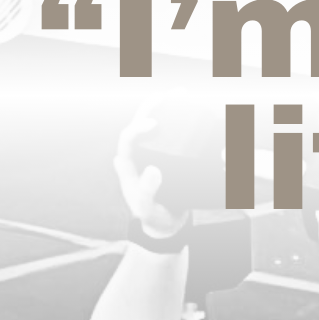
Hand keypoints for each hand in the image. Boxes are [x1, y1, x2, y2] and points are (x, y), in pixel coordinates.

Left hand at [113, 107, 189, 239]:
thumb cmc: (151, 216)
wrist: (164, 225)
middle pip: (141, 123)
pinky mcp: (167, 158)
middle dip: (153, 105)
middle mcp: (139, 155)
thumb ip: (147, 191)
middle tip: (172, 94)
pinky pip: (172, 136)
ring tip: (182, 95)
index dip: (138, 127)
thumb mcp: (146, 208)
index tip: (155, 122)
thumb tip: (153, 169)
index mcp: (127, 164)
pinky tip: (191, 115)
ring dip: (167, 108)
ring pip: (157, 125)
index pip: (127, 138)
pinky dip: (179, 123)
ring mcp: (152, 154)